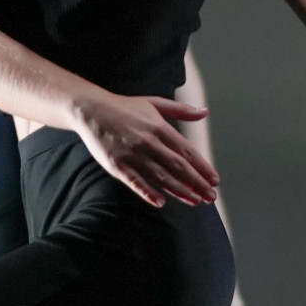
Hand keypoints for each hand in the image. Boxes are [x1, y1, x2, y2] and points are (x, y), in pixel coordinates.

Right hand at [75, 94, 218, 207]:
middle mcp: (148, 142)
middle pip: (178, 166)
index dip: (202, 167)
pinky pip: (135, 182)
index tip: (215, 180)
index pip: (187, 151)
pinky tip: (160, 202)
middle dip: (197, 183)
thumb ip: (181, 110)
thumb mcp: (154, 103)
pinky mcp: (117, 164)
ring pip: (160, 176)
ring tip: (195, 201)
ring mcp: (132, 154)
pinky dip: (147, 192)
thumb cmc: (125, 107)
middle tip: (211, 197)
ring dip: (179, 191)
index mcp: (160, 128)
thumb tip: (205, 112)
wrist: (90, 110)